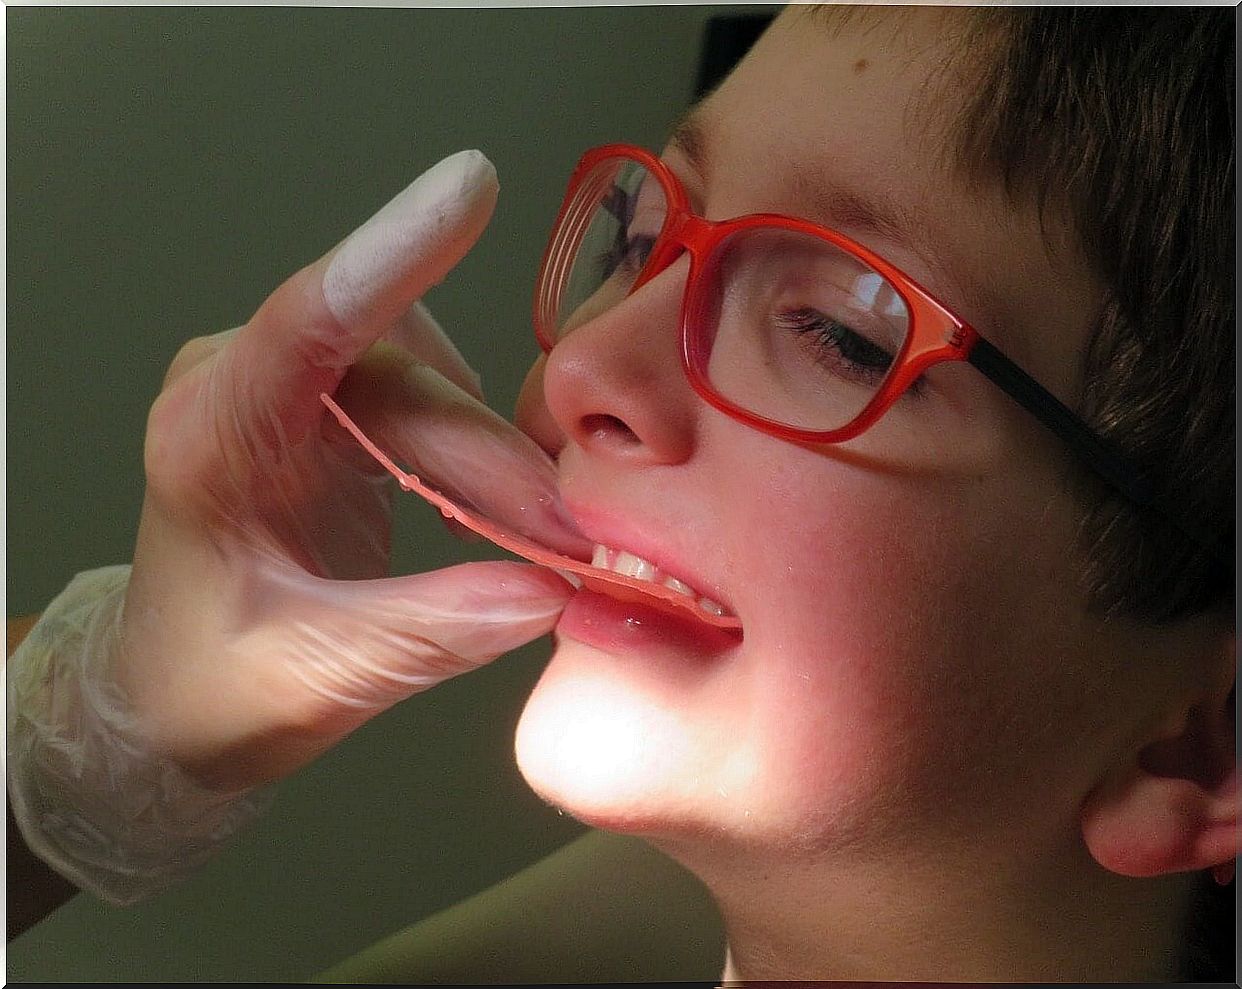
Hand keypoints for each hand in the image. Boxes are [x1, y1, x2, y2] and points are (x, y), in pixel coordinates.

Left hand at [118, 150, 581, 790]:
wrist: (176, 687)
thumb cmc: (216, 683)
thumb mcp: (316, 675)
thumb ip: (431, 632)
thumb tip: (549, 591)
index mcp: (211, 440)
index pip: (308, 321)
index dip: (393, 250)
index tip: (470, 189)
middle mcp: (245, 389)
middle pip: (403, 379)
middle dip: (493, 459)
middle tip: (568, 544)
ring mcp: (290, 390)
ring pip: (428, 384)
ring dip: (492, 456)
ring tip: (536, 535)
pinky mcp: (333, 405)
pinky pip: (429, 398)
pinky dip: (478, 451)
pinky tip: (501, 504)